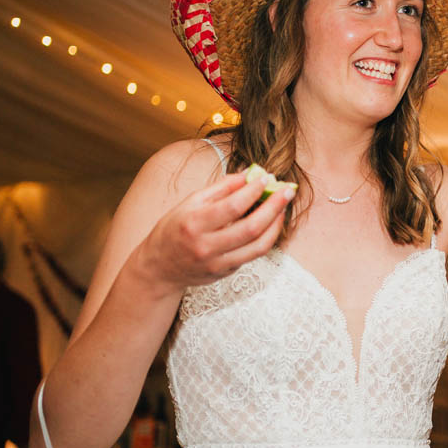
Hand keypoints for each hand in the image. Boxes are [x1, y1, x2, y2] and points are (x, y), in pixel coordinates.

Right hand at [133, 170, 292, 292]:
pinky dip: (267, 237)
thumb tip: (248, 174)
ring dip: (276, 224)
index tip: (266, 177)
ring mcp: (219, 263)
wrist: (159, 268)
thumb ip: (220, 189)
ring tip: (283, 208)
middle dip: (274, 207)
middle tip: (288, 191)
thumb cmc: (174, 229)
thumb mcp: (189, 203)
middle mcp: (207, 246)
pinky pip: (254, 254)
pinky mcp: (227, 272)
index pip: (232, 206)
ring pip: (259, 245)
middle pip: (251, 228)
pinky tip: (271, 223)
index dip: (253, 191)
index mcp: (194, 224)